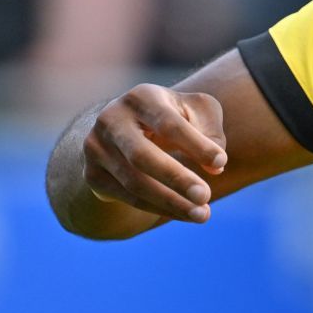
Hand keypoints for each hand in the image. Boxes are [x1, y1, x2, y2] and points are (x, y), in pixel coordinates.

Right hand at [80, 84, 228, 223]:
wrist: (126, 128)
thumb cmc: (172, 117)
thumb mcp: (196, 112)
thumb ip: (211, 132)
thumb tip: (216, 166)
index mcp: (141, 98)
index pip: (168, 123)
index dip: (195, 144)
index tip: (220, 163)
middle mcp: (112, 120)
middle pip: (141, 155)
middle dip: (176, 178)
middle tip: (206, 196)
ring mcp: (97, 148)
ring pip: (134, 182)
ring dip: (170, 202)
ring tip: (202, 214)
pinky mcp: (92, 174)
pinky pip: (127, 197)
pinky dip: (158, 208)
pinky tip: (184, 213)